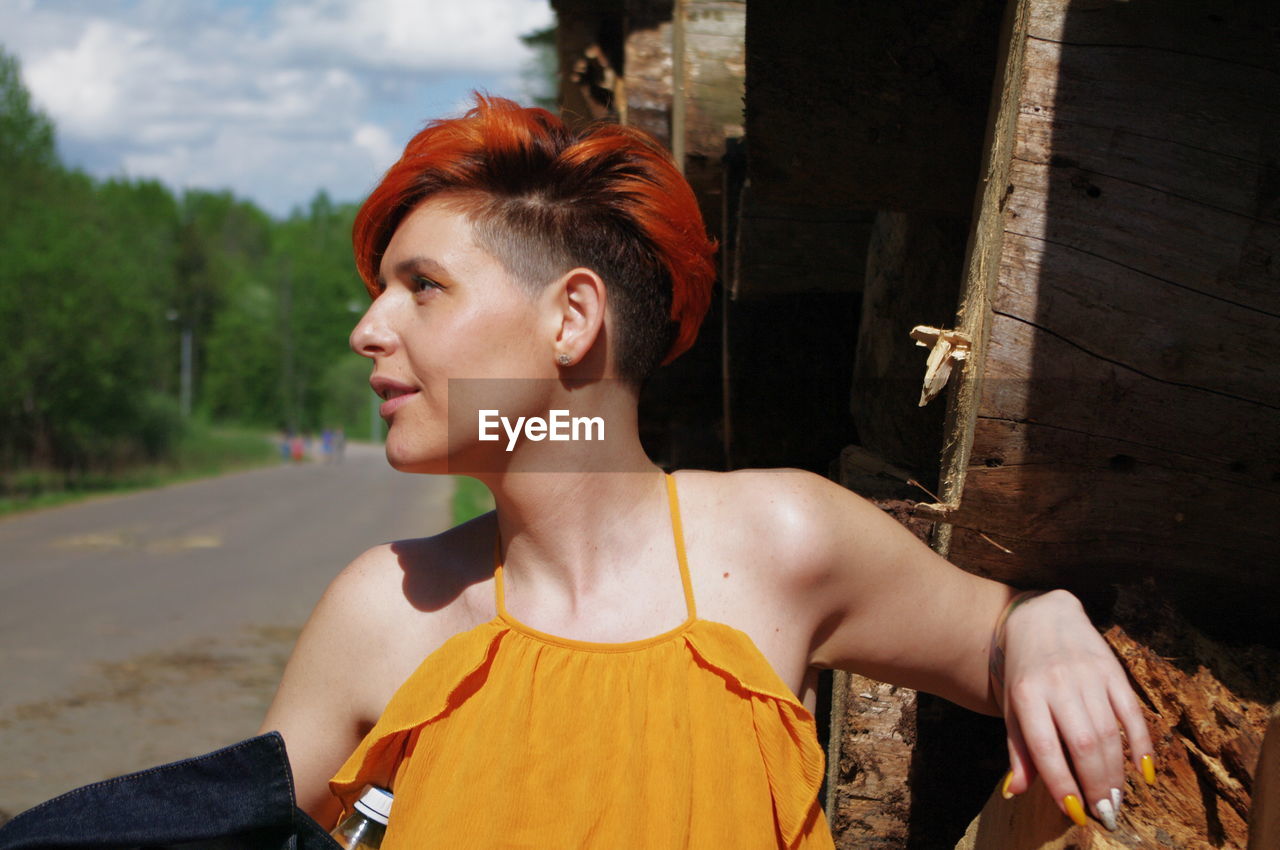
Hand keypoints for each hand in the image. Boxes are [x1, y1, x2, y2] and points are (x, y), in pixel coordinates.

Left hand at [994, 589, 1154, 830]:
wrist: (1043, 618)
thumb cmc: (1024, 672)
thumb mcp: (1013, 707)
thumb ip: (1018, 749)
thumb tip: (1015, 792)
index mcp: (1027, 695)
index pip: (1045, 747)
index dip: (1061, 782)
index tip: (1074, 812)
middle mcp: (1057, 684)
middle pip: (1083, 743)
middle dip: (1095, 783)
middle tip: (1104, 813)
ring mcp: (1088, 675)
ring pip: (1109, 732)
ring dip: (1115, 772)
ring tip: (1116, 799)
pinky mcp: (1113, 670)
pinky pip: (1132, 712)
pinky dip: (1141, 744)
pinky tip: (1143, 771)